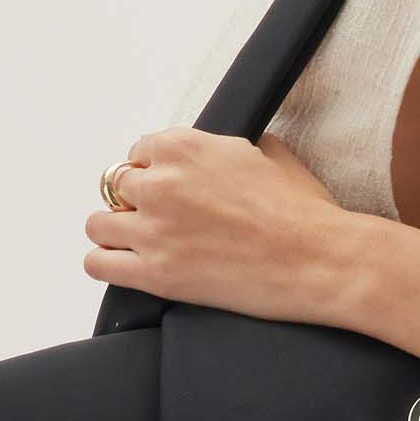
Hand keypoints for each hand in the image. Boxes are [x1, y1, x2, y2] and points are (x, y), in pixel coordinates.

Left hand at [83, 126, 350, 323]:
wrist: (320, 261)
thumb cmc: (305, 212)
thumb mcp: (274, 155)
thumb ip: (238, 146)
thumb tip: (238, 148)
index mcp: (185, 147)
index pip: (140, 152)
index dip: (155, 172)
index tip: (168, 189)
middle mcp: (162, 183)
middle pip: (117, 186)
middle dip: (136, 202)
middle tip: (160, 219)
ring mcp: (155, 230)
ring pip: (99, 224)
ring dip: (115, 231)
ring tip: (138, 243)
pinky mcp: (157, 274)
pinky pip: (98, 263)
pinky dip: (106, 263)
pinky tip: (126, 265)